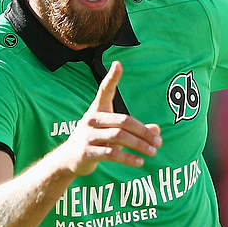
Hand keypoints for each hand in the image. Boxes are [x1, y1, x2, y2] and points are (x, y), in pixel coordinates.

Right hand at [59, 61, 161, 176]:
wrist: (68, 159)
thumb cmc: (95, 141)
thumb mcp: (113, 133)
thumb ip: (135, 131)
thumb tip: (157, 131)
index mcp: (98, 110)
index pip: (104, 90)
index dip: (112, 78)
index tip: (118, 64)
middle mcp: (92, 120)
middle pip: (123, 121)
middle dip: (143, 132)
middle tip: (158, 142)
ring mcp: (88, 136)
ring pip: (119, 137)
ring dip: (139, 145)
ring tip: (153, 152)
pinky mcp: (86, 152)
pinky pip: (111, 154)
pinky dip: (128, 158)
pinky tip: (139, 162)